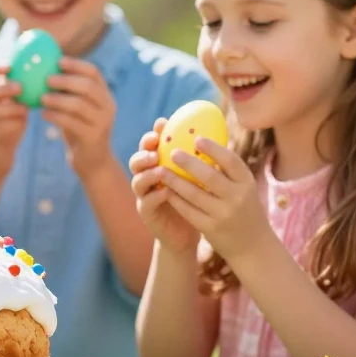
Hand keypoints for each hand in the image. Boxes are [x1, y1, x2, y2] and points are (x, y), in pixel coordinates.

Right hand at [0, 64, 28, 179]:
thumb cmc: (5, 131)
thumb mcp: (10, 110)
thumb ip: (15, 96)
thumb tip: (36, 74)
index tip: (11, 65)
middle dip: (1, 87)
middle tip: (20, 86)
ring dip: (10, 107)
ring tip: (26, 106)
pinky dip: (12, 123)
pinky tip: (24, 121)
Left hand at [42, 58, 115, 175]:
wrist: (92, 161)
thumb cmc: (79, 128)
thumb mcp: (77, 108)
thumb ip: (68, 92)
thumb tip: (45, 68)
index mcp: (104, 95)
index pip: (93, 72)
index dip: (76, 64)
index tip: (57, 61)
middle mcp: (107, 106)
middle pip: (87, 86)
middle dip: (65, 81)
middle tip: (45, 79)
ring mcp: (102, 122)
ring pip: (78, 105)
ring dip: (57, 99)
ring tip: (41, 98)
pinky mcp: (93, 137)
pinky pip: (72, 123)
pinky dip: (55, 116)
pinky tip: (43, 114)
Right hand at [129, 119, 199, 253]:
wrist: (190, 232)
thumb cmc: (198, 202)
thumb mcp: (201, 179)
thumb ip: (201, 160)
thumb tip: (218, 132)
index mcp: (159, 165)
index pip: (150, 145)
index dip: (153, 134)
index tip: (162, 124)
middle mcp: (148, 178)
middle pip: (137, 160)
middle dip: (144, 152)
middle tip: (155, 148)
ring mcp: (145, 195)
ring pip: (137, 180)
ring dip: (147, 173)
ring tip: (159, 169)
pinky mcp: (147, 213)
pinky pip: (146, 202)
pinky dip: (154, 196)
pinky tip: (165, 192)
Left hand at [159, 137, 270, 265]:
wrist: (253, 246)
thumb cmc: (244, 210)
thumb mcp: (245, 189)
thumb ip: (228, 171)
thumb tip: (204, 143)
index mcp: (247, 183)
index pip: (231, 161)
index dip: (214, 149)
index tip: (197, 138)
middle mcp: (237, 198)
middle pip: (209, 176)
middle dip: (189, 163)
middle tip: (172, 152)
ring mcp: (223, 214)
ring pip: (194, 193)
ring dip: (175, 180)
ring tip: (161, 169)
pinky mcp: (210, 228)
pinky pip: (188, 210)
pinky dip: (175, 198)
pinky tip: (164, 189)